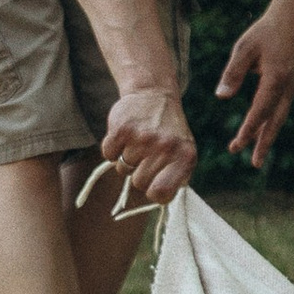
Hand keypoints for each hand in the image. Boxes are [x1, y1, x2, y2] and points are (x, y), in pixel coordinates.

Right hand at [100, 81, 196, 204]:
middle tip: (146, 156)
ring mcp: (143, 138)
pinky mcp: (122, 128)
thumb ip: (177, 178)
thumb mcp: (184, 152)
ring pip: (123, 169)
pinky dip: (113, 149)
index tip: (154, 185)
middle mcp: (165, 148)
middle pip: (139, 183)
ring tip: (138, 142)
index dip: (154, 193)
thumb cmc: (169, 132)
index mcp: (185, 157)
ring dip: (127, 159)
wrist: (154, 94)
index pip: (162, 194)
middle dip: (139, 173)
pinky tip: (125, 136)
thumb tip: (161, 199)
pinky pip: (109, 154)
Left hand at [218, 0, 293, 164]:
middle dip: (263, 143)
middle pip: (274, 121)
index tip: (237, 145)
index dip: (249, 130)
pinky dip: (271, 124)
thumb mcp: (244, 48)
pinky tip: (263, 133)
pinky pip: (280, 110)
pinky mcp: (290, 85)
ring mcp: (291, 88)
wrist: (292, 20)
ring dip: (268, 137)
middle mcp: (287, 87)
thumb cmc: (264, 32)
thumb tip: (221, 97)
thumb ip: (232, 73)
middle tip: (254, 163)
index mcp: (275, 79)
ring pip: (279, 118)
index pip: (260, 111)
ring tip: (257, 157)